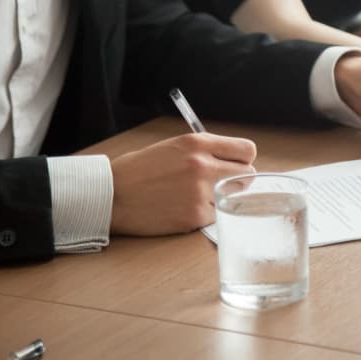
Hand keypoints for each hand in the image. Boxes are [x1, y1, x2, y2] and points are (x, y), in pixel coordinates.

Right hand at [109, 133, 255, 235]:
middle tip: (220, 184)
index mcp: (198, 143)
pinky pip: (215, 215)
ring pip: (234, 197)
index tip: (236, 164)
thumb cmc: (139, 170)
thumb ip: (205, 151)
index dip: (243, 159)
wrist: (112, 195)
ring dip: (221, 198)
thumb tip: (232, 161)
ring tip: (198, 196)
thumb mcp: (173, 147)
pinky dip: (205, 214)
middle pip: (248, 174)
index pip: (247, 149)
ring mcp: (200, 192)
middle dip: (237, 180)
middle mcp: (202, 165)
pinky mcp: (194, 216)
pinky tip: (185, 208)